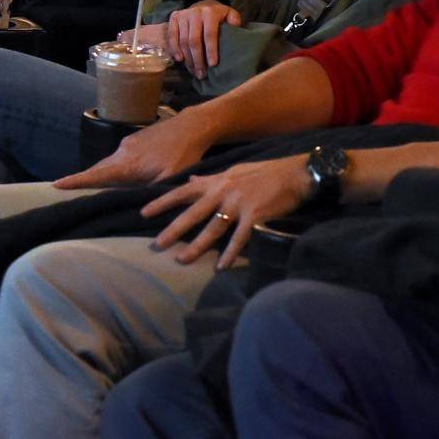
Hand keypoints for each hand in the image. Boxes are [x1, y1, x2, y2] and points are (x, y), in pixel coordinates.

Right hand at [55, 109, 217, 190]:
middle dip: (83, 180)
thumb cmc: (184, 154)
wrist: (193, 125)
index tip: (56, 185)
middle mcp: (122, 152)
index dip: (75, 181)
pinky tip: (120, 176)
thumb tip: (139, 212)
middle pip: (98, 169)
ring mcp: (128, 144)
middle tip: (67, 191)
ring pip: (109, 163)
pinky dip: (114, 168)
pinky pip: (119, 157)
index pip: (95, 174)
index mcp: (127, 164)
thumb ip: (153, 194)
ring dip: (101, 175)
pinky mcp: (136, 140)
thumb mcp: (170, 179)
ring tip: (92, 190)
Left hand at [141, 155, 313, 268]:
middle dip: (173, 230)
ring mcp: (238, 204)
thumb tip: (190, 181)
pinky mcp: (254, 215)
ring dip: (196, 246)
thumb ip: (211, 180)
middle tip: (156, 245)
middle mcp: (223, 191)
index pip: (183, 191)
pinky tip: (220, 267)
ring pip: (212, 229)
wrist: (294, 173)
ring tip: (181, 260)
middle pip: (192, 213)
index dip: (162, 202)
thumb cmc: (264, 173)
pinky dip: (229, 254)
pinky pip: (239, 238)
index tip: (143, 213)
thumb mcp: (234, 172)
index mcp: (216, 181)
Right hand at [162, 0, 244, 79]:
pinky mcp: (174, 17)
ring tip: (194, 71)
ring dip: (188, 59)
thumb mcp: (229, 15)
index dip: (211, 50)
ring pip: (183, 41)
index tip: (213, 64)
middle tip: (202, 74)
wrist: (203, 5)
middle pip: (194, 40)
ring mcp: (183, 14)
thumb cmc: (218, 17)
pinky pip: (172, 36)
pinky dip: (175, 49)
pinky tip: (180, 60)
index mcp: (210, 12)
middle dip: (198, 59)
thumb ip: (234, 20)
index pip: (209, 34)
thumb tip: (235, 26)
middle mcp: (195, 12)